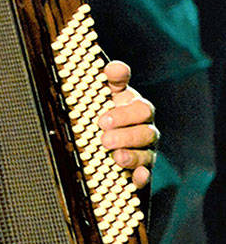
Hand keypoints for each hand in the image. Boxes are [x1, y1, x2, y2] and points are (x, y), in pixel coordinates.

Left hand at [100, 60, 157, 188]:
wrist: (97, 143)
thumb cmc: (100, 111)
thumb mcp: (100, 94)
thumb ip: (107, 81)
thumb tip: (112, 67)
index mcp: (133, 107)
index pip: (138, 106)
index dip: (125, 109)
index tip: (106, 109)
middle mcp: (143, 127)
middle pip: (145, 128)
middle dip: (125, 129)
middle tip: (103, 129)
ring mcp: (144, 149)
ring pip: (146, 152)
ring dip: (131, 153)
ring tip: (115, 155)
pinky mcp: (140, 170)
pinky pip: (146, 175)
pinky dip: (141, 176)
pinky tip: (136, 176)